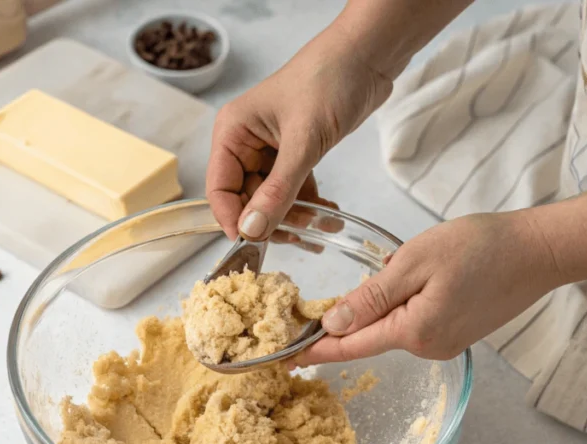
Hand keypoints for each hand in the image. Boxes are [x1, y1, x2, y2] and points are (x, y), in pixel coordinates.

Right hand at [206, 26, 392, 240]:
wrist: (367, 55)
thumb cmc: (329, 80)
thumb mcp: (303, 141)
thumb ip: (278, 190)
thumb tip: (253, 231)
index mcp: (232, 133)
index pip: (219, 189)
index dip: (233, 220)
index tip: (255, 244)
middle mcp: (245, 143)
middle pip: (246, 200)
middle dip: (273, 221)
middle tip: (301, 236)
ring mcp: (270, 150)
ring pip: (272, 199)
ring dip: (297, 217)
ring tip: (324, 226)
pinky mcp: (295, 153)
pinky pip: (294, 189)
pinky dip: (310, 205)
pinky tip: (330, 215)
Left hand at [293, 211, 563, 364]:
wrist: (540, 251)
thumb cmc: (481, 247)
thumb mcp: (415, 262)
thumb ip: (371, 297)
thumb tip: (332, 324)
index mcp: (413, 332)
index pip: (350, 346)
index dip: (315, 350)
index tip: (285, 359)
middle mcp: (427, 348)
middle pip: (370, 336)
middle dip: (350, 317)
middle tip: (343, 291)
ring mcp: (444, 344)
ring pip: (393, 326)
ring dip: (384, 303)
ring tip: (409, 268)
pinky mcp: (456, 334)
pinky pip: (413, 322)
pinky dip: (404, 303)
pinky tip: (424, 277)